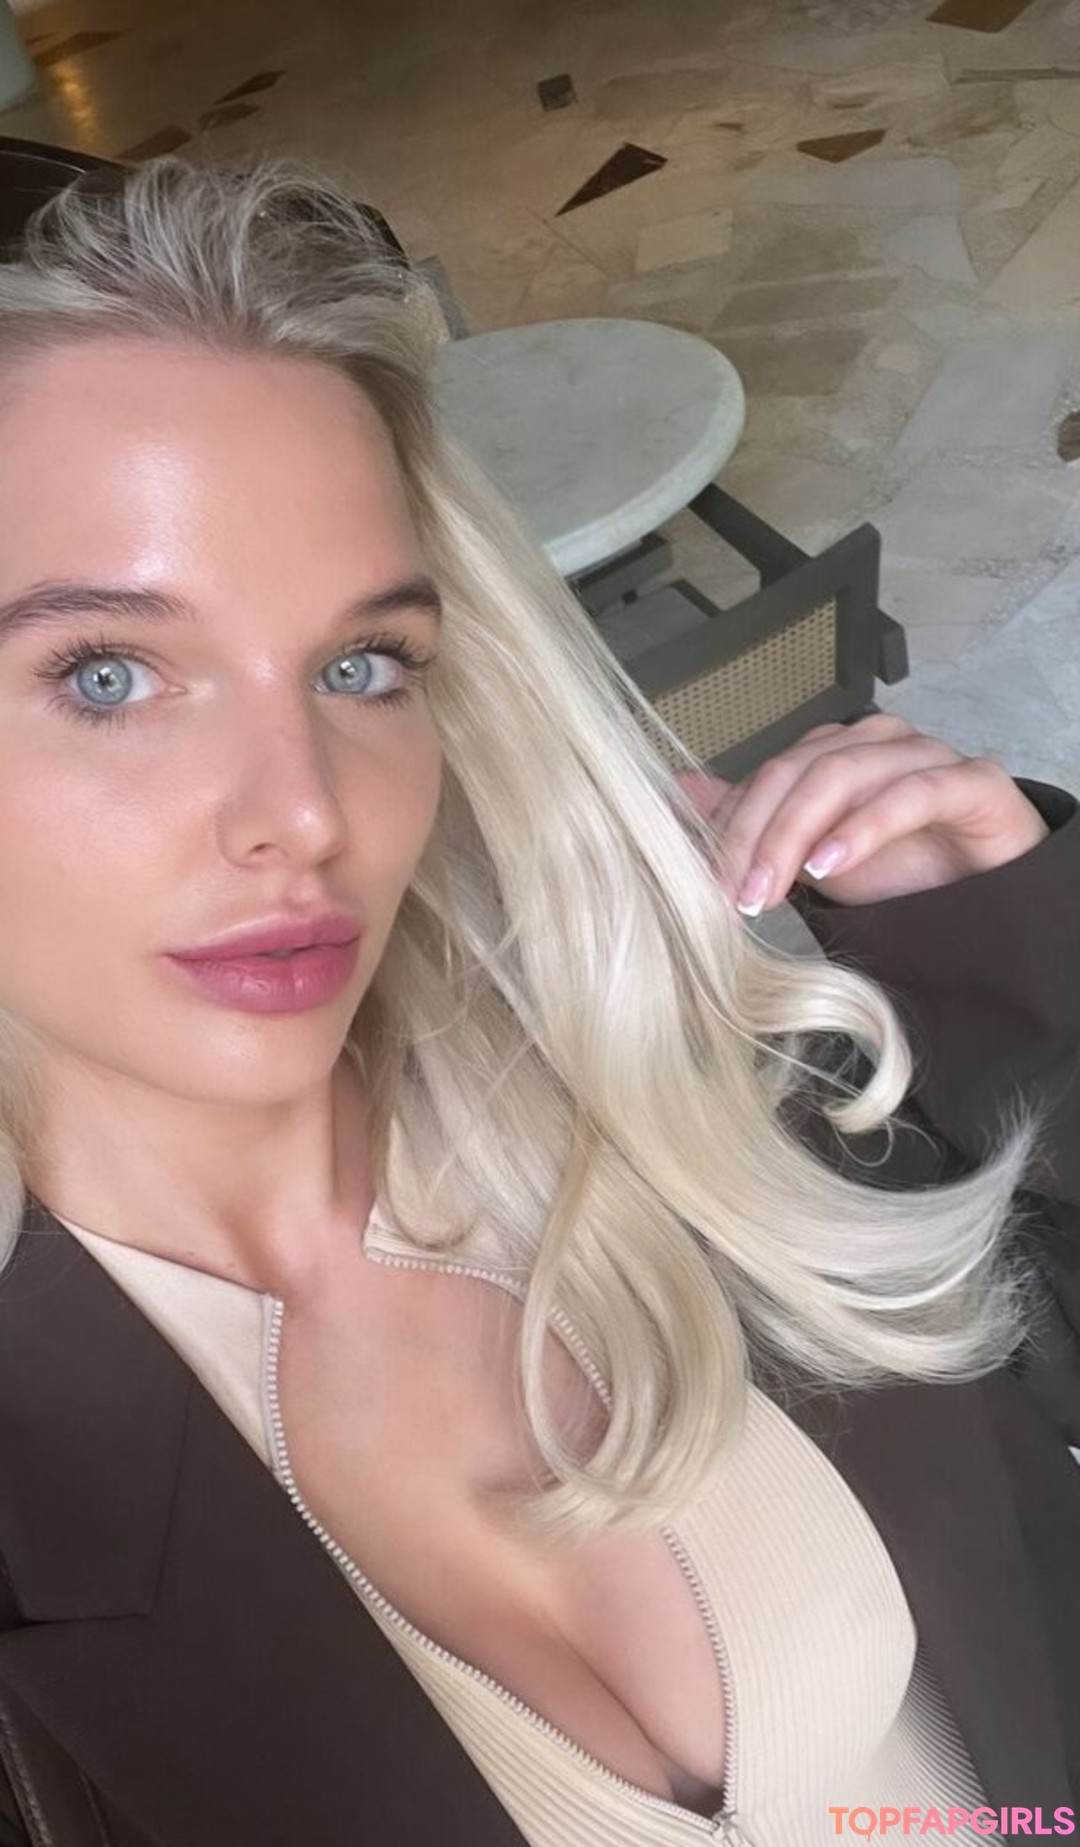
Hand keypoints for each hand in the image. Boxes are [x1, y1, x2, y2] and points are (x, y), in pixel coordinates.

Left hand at [677, 715, 1049, 914]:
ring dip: (797, 834)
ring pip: (843, 775)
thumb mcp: (813, 860)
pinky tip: (833, 866)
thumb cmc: (905, 871)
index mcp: (834, 753)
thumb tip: (680, 795)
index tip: (707, 882)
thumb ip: (755, 825)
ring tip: (773, 888)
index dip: (732, 828)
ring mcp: (924, 755)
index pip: (766, 777)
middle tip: (737, 895)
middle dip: (757, 836)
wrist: (989, 899)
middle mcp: (875, 743)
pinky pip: (912, 792)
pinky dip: (865, 828)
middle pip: (796, 772)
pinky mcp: (972, 781)